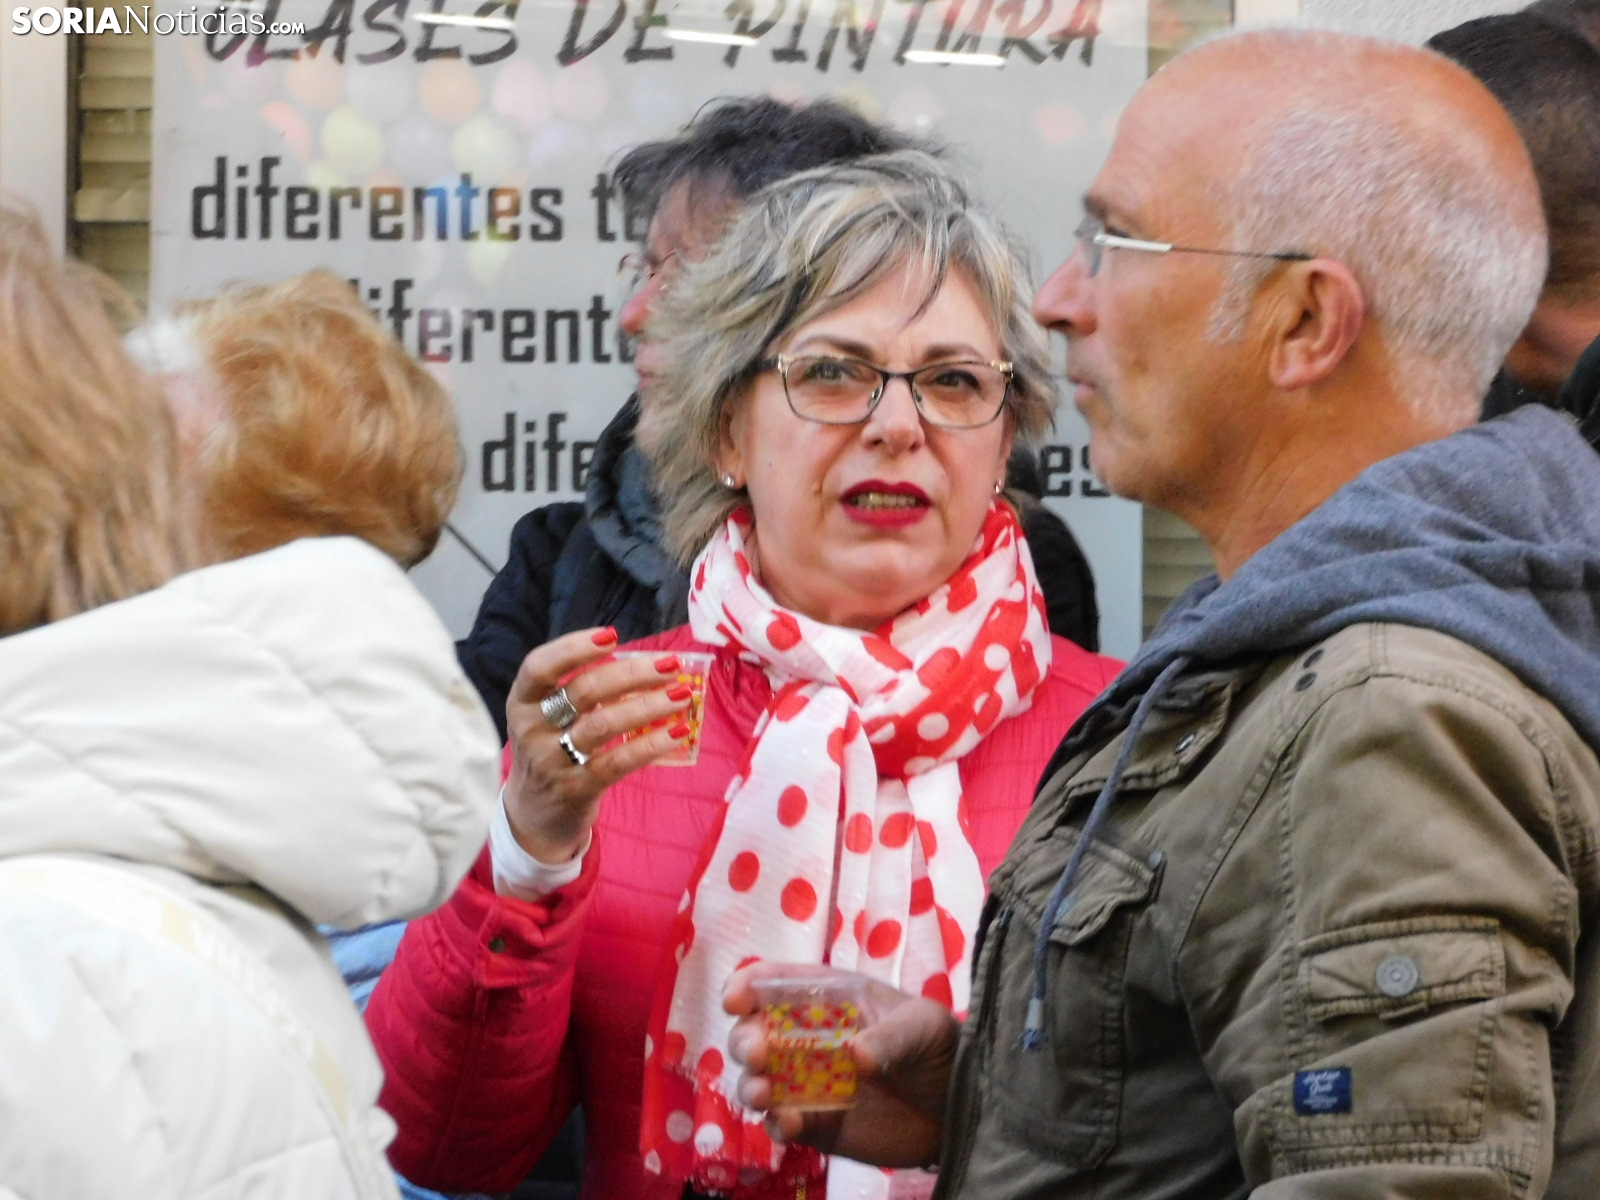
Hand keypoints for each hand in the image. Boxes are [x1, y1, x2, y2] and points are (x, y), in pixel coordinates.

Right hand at [504, 627, 694, 861]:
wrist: (533, 815)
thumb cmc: (551, 749)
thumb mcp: (548, 716)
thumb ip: (581, 689)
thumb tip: (644, 663)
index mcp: (522, 702)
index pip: (539, 666)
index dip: (574, 647)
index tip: (612, 636)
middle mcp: (532, 730)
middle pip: (583, 691)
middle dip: (632, 674)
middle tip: (670, 665)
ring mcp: (552, 762)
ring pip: (603, 725)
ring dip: (648, 706)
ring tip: (681, 695)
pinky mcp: (577, 789)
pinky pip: (618, 762)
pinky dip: (651, 744)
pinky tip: (677, 732)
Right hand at [724, 962, 958, 1168]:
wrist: (960, 1107)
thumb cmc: (939, 1047)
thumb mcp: (923, 1028)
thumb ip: (892, 1038)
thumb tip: (856, 1055)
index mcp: (828, 999)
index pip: (774, 982)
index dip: (747, 985)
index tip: (736, 1000)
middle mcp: (807, 1038)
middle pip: (753, 1032)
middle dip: (744, 1039)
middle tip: (756, 1052)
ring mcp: (808, 1083)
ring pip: (757, 1080)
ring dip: (750, 1084)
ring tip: (765, 1092)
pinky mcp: (818, 1125)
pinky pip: (784, 1124)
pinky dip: (778, 1124)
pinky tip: (790, 1123)